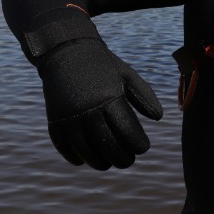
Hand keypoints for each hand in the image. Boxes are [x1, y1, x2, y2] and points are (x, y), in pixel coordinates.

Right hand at [36, 38, 162, 169]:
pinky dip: (73, 156)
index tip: (142, 148)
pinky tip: (83, 160)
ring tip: (108, 164)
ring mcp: (69, 116)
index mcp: (110, 98)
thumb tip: (159, 117)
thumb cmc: (102, 65)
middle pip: (108, 146)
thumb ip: (144, 96)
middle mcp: (88, 110)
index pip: (127, 132)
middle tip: (128, 161)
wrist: (65, 50)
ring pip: (85, 150)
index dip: (138, 145)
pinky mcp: (54, 119)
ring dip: (98, 162)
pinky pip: (63, 146)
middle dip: (121, 158)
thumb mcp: (127, 75)